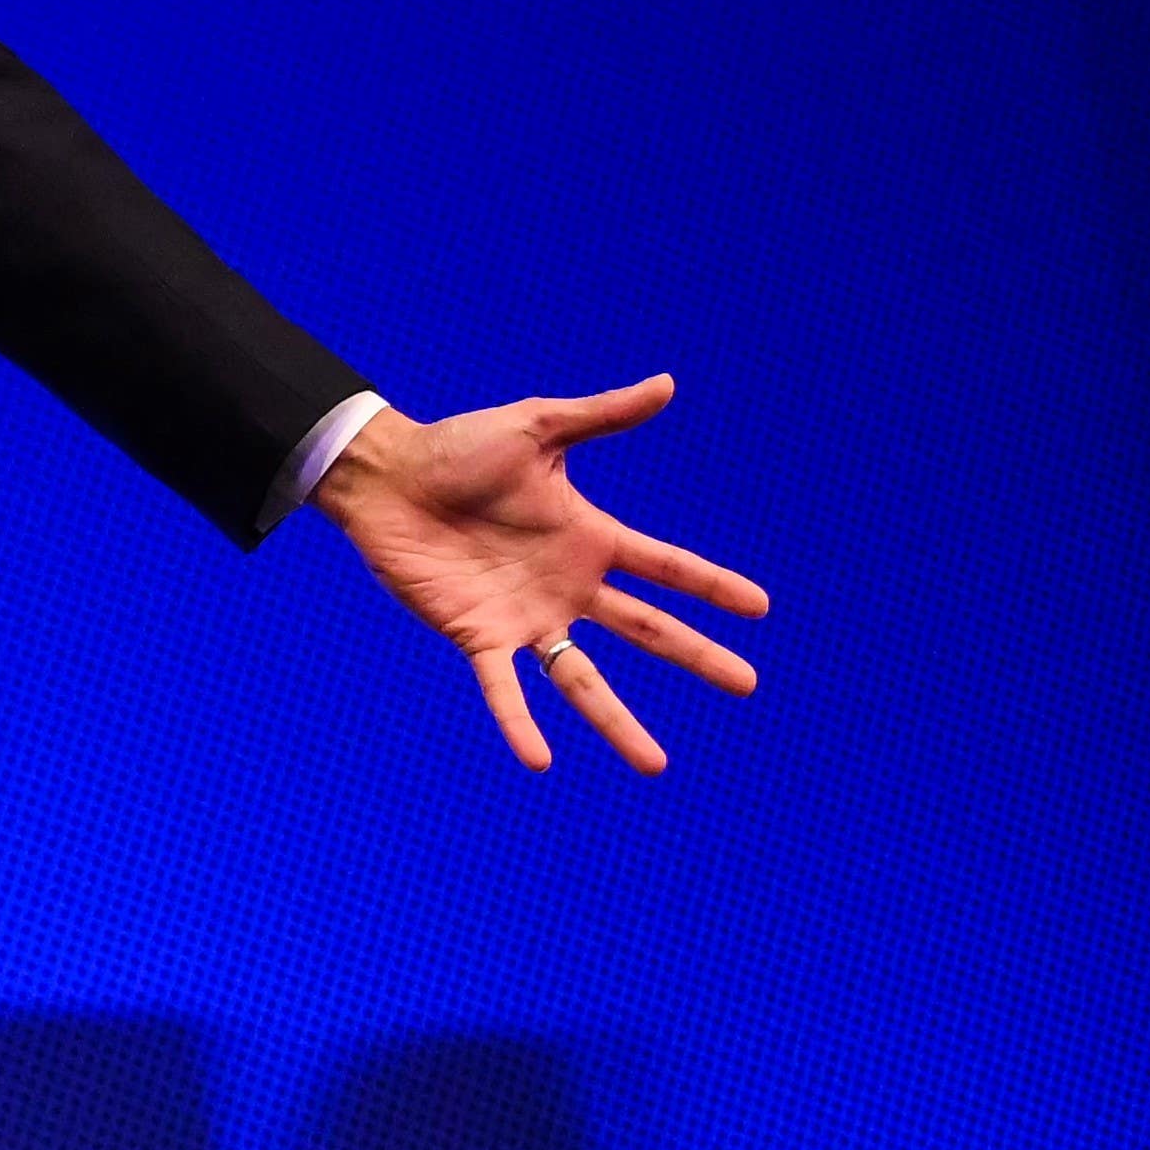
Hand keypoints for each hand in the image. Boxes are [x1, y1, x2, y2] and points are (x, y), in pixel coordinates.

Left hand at [315, 378, 766, 773]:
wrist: (389, 477)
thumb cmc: (459, 448)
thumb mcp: (537, 427)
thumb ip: (601, 415)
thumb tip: (666, 384)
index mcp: (589, 538)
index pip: (665, 567)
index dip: (711, 586)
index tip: (760, 608)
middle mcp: (568, 587)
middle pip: (646, 630)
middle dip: (697, 656)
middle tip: (747, 684)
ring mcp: (527, 618)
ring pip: (583, 680)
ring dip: (618, 723)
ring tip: (656, 765)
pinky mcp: (477, 637)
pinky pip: (503, 690)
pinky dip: (519, 724)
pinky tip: (539, 761)